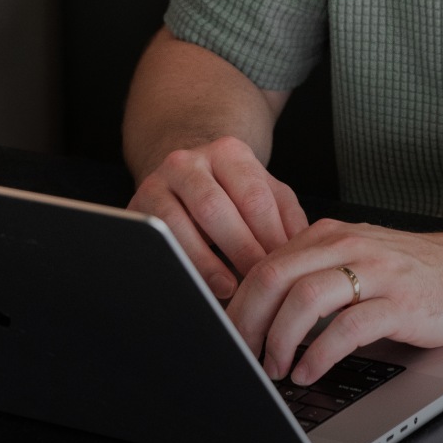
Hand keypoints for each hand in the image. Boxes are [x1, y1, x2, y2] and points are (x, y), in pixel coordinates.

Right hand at [126, 136, 309, 298]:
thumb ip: (287, 217)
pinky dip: (181, 263)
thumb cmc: (232, 194)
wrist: (183, 178)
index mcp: (228, 153)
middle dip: (240, 251)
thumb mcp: (265, 194)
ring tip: (230, 289)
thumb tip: (304, 252)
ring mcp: (158, 181)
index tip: (286, 270)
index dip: (271, 238)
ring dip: (206, 262)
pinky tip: (200, 282)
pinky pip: (158, 238)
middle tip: (260, 285)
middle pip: (215, 208)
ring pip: (179, 223)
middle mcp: (189, 161)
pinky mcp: (137, 206)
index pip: (253, 197)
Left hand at [225, 219, 442, 384]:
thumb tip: (263, 306)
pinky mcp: (399, 301)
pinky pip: (347, 327)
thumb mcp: (354, 258)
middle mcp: (346, 246)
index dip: (240, 301)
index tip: (231, 331)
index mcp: (328, 235)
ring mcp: (373, 271)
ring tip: (276, 367)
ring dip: (281, 339)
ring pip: (305, 298)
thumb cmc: (410, 271)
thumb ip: (314, 271)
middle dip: (249, 320)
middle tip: (243, 352)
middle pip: (275, 276)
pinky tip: (310, 370)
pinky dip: (320, 353)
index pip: (266, 262)